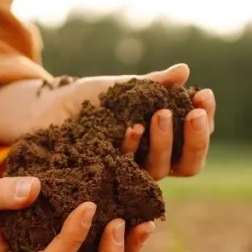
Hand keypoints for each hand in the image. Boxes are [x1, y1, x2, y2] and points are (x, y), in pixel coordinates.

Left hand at [27, 64, 216, 179]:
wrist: (46, 108)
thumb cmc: (89, 99)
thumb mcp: (123, 87)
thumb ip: (153, 84)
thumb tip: (184, 71)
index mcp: (164, 141)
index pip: (196, 138)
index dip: (204, 120)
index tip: (204, 94)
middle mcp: (151, 162)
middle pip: (189, 164)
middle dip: (194, 139)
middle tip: (193, 112)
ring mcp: (128, 173)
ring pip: (159, 170)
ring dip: (164, 142)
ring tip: (160, 113)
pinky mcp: (103, 179)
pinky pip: (124, 169)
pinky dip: (131, 147)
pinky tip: (131, 127)